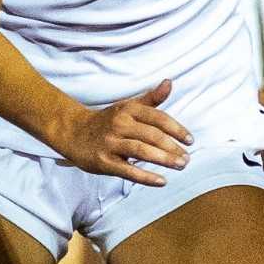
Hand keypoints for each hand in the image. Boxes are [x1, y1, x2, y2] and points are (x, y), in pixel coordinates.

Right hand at [60, 79, 191, 184]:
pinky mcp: (103, 161)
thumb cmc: (108, 121)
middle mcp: (119, 124)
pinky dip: (146, 177)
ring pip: (141, 151)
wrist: (73, 133)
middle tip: (187, 159)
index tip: (190, 140)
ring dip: (164, 159)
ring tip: (180, 166)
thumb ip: (151, 98)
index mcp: (128, 109)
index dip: (176, 129)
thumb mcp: (128, 106)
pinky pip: (128, 170)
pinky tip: (162, 181)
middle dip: (172, 147)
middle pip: (152, 135)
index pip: (158, 118)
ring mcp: (110, 143)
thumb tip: (169, 82)